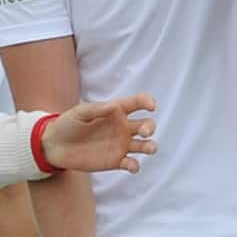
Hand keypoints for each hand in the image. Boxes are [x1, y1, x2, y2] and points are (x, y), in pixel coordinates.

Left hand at [42, 94, 156, 173]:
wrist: (53, 147)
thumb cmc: (67, 124)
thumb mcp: (80, 112)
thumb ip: (97, 109)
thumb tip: (115, 106)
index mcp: (117, 111)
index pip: (138, 103)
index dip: (148, 102)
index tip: (151, 106)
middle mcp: (123, 127)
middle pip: (147, 125)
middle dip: (150, 127)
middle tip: (145, 132)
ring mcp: (121, 145)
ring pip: (144, 145)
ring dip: (150, 146)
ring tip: (149, 148)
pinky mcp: (115, 161)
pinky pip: (131, 163)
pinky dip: (135, 165)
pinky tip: (132, 166)